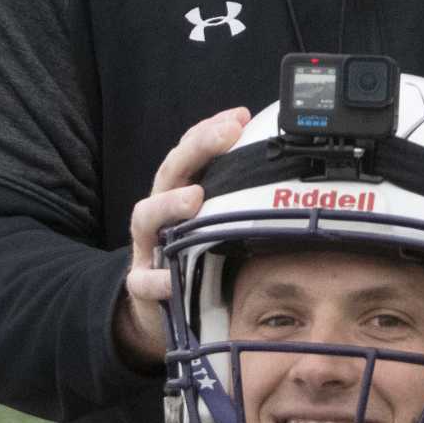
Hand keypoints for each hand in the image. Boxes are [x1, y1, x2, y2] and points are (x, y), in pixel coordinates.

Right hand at [115, 106, 252, 366]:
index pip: (191, 151)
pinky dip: (155, 280)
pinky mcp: (141, 284)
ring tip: (194, 198)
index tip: (239, 116)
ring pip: (146, 217)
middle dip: (198, 148)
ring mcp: (147, 246)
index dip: (211, 129)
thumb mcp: (214, 222)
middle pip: (172, 171)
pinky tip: (170, 280)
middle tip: (226, 135)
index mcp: (179, 192)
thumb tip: (282, 166)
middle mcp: (160, 213)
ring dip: (169, 204)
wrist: (155, 306)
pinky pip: (143, 281)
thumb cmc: (194, 255)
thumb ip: (236, 196)